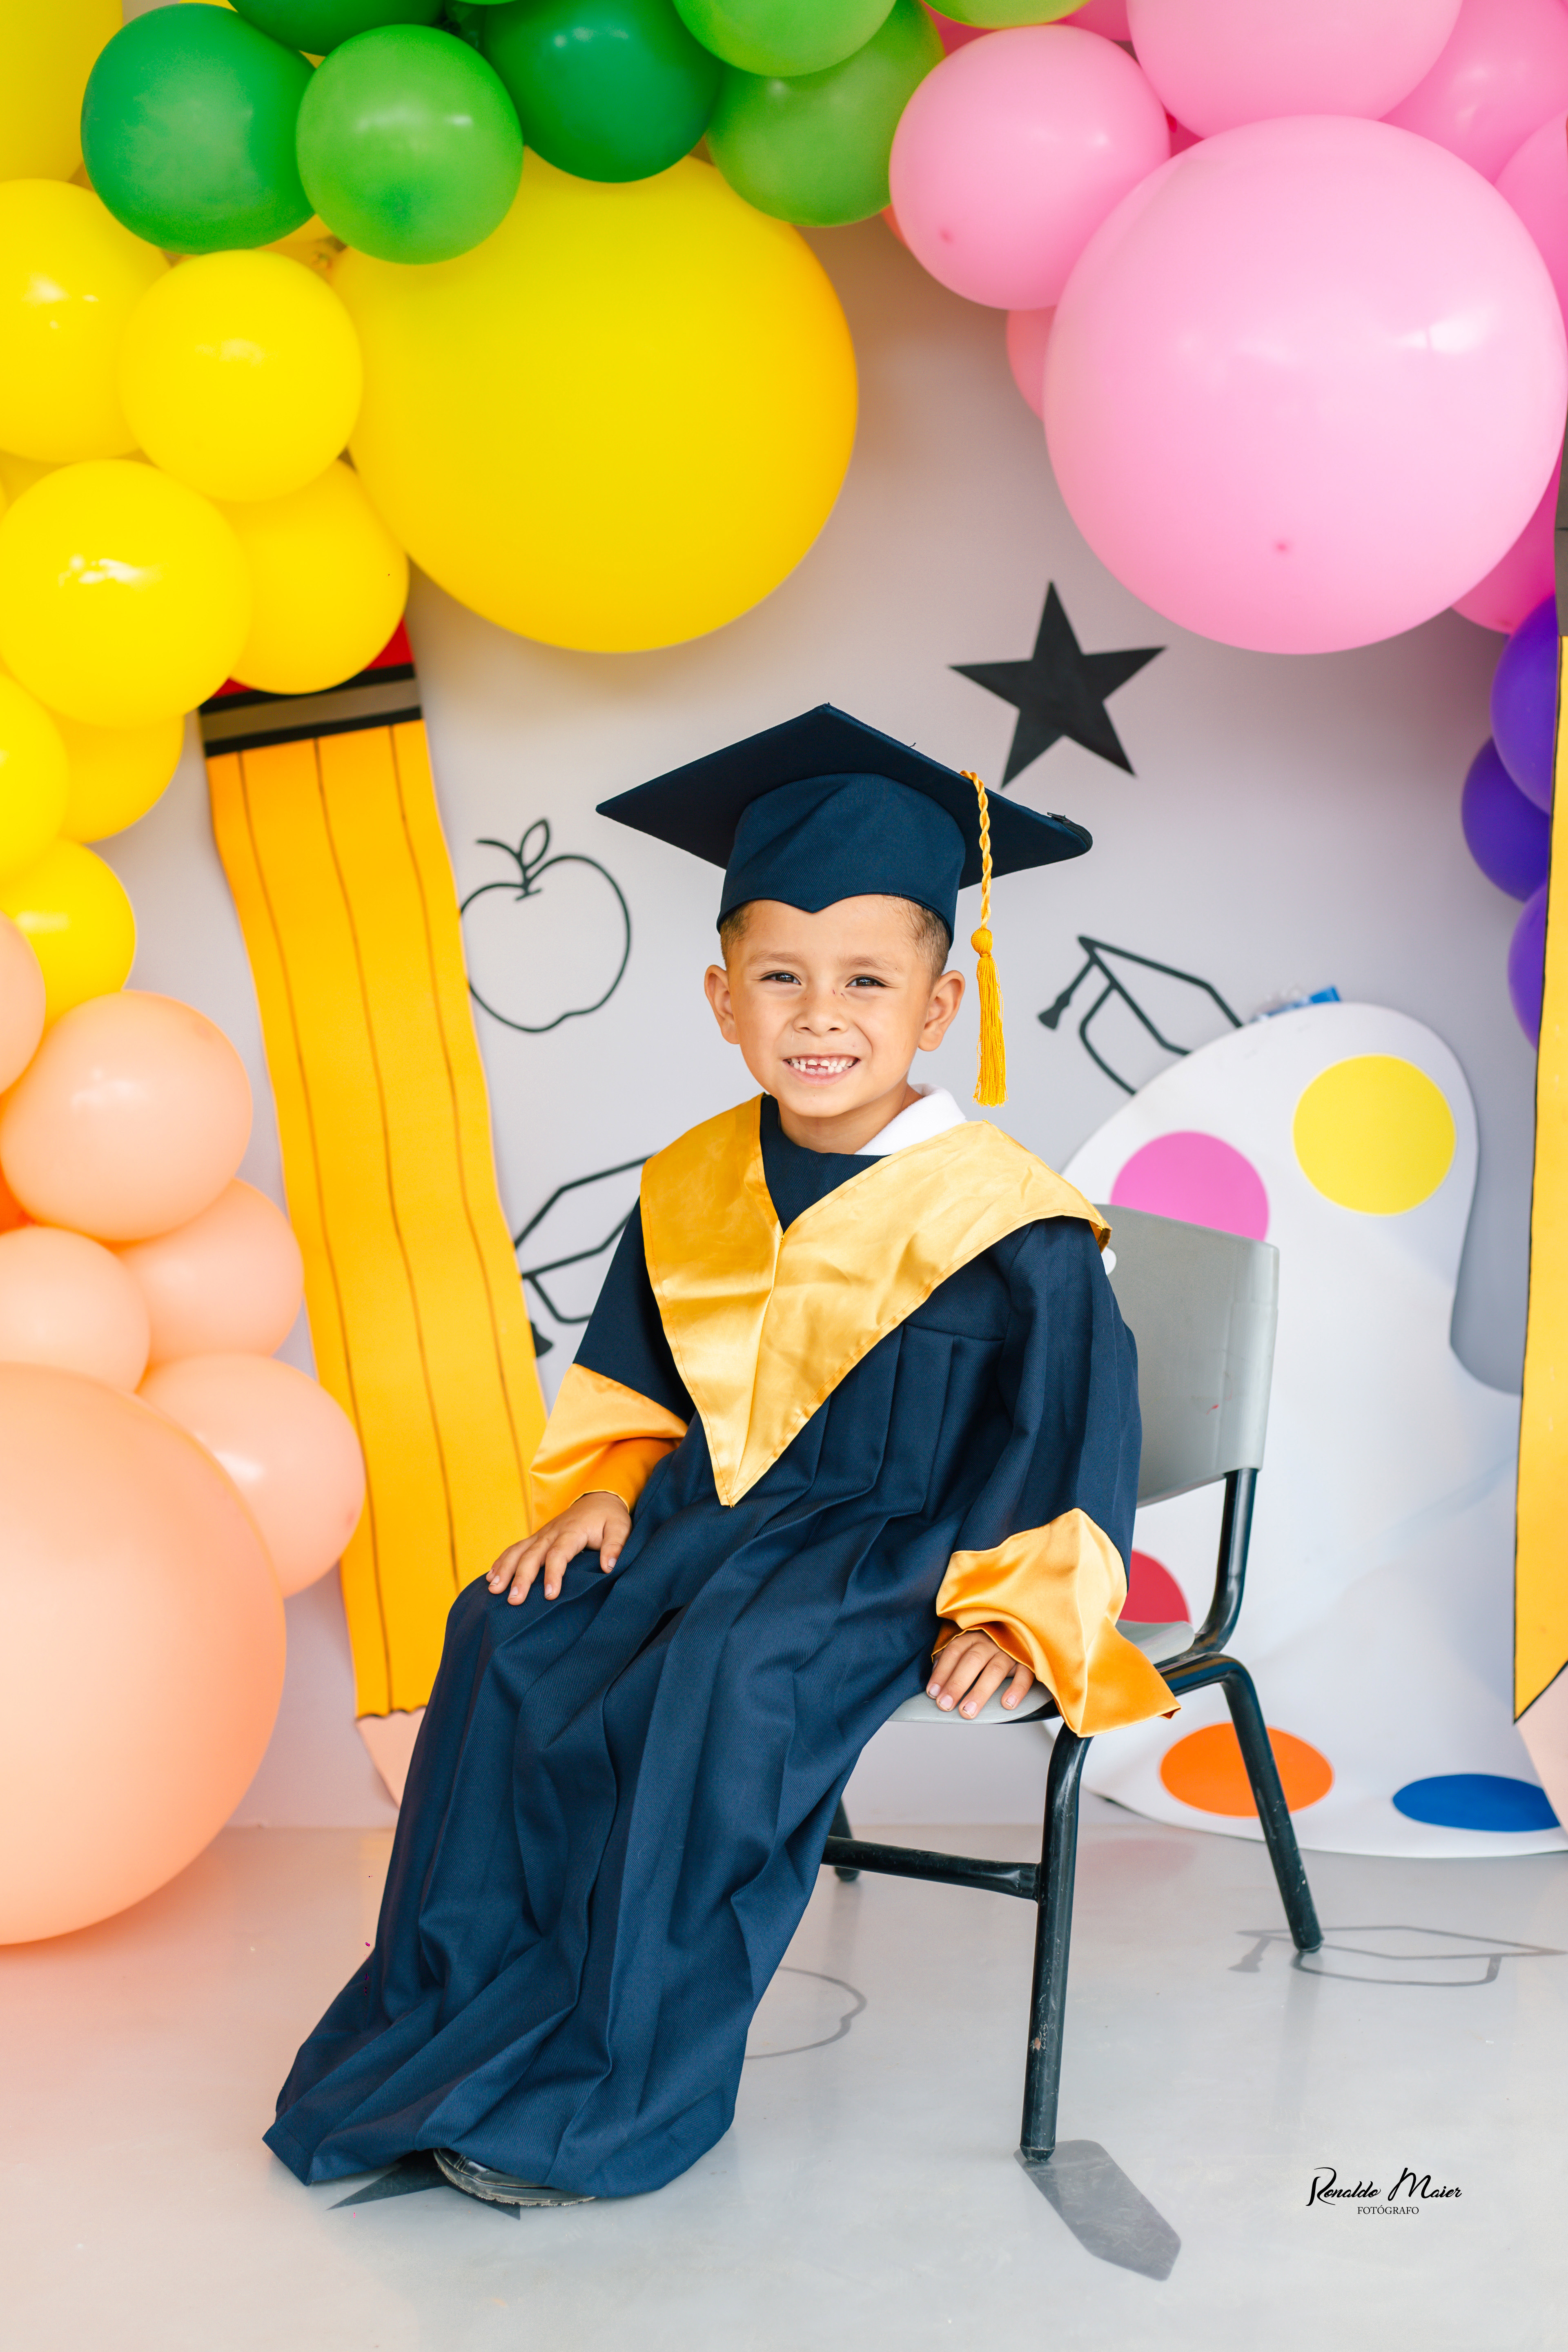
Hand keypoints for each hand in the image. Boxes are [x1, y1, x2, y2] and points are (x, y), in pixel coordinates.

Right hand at [486, 1490, 631, 1606]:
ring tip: (493, 1590)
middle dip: (521, 1577)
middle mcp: (552, 1532)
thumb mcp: (620, 1528)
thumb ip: (615, 1546)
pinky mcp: (536, 1538)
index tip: (550, 1595)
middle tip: (514, 1600)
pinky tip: (491, 1578)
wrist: (597, 1498)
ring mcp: (541, 1535)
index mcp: (572, 1531)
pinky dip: (501, 1562)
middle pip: (532, 1555)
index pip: (558, 1554)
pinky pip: (515, 1548)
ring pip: (518, 1551)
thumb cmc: (609, 1517)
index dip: (553, 1574)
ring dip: (504, 1570)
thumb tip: (608, 1567)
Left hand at [927, 1625, 1035, 1718]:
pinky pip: (1024, 1674)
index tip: (932, 1692)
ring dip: (980, 1692)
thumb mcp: (967, 1647)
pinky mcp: (1027, 1661)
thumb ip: (952, 1661)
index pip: (954, 1652)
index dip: (942, 1672)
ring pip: (995, 1670)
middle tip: (945, 1705)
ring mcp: (1009, 1651)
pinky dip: (1017, 1689)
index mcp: (973, 1637)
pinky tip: (1006, 1704)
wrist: (1018, 1631)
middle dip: (957, 1684)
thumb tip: (937, 1684)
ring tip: (967, 1711)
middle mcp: (990, 1642)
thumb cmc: (986, 1646)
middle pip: (972, 1661)